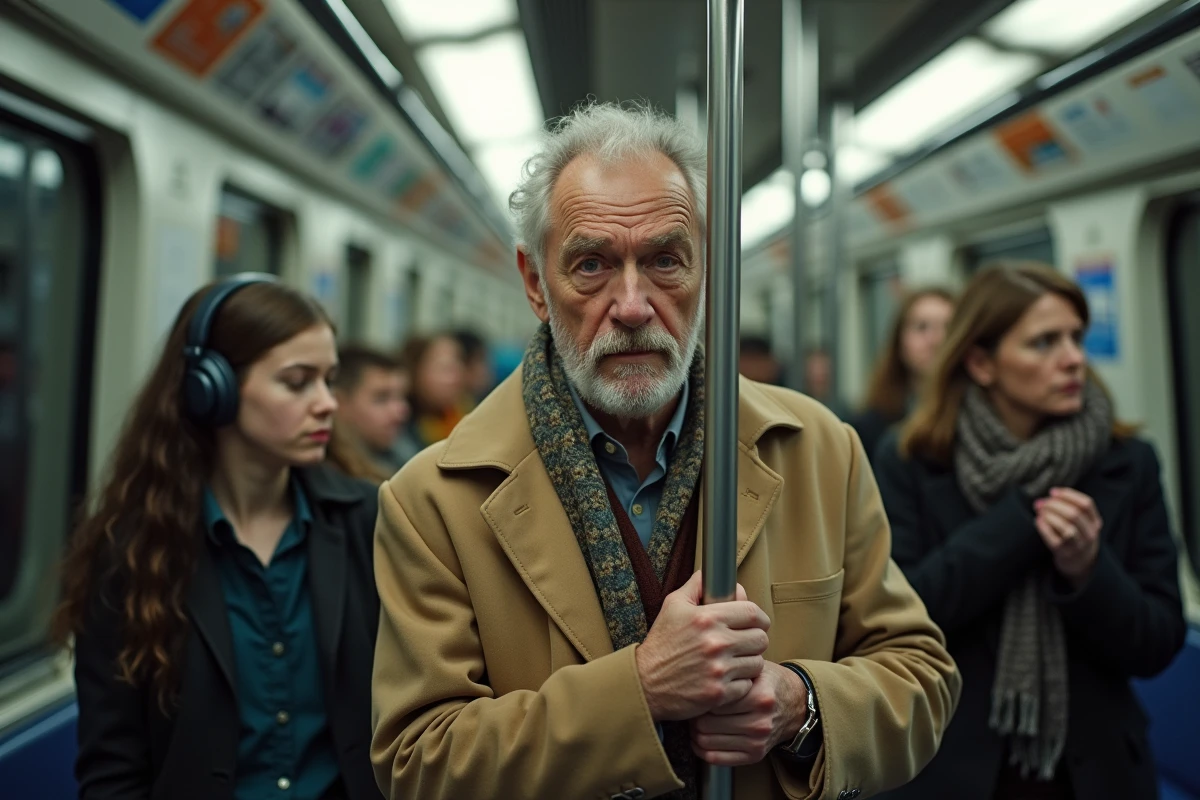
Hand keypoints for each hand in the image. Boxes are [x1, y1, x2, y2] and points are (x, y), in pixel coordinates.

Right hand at [635, 571, 769, 721]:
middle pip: (761, 638)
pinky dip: (740, 684)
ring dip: (748, 662)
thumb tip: (718, 576)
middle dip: (754, 640)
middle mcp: (715, 643)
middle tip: (743, 643)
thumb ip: (697, 586)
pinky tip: (725, 679)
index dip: (758, 618)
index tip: (756, 623)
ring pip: (757, 663)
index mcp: (707, 618)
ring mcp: (718, 670)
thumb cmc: (661, 643)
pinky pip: (747, 685)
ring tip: (733, 661)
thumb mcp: (673, 605)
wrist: (645, 682)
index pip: (753, 613)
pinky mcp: (719, 693)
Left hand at [689, 661, 807, 766]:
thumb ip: (731, 673)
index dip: (699, 696)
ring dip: (694, 732)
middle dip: (693, 715)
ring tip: (695, 721)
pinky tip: (699, 739)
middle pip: (705, 723)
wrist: (794, 705)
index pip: (713, 701)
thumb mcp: (754, 670)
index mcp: (759, 697)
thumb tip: (695, 677)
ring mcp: (758, 742)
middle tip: (692, 707)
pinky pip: (715, 759)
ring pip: (706, 742)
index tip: (695, 691)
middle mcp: (760, 722)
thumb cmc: (767, 682)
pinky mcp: (755, 756)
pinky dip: (700, 749)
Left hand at [1035, 487, 1101, 586]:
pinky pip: (1053, 539)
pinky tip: (1038, 521)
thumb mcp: (1083, 523)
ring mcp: (1078, 545)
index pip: (1086, 504)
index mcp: (1095, 523)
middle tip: (1041, 503)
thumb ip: (1070, 508)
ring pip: (1066, 527)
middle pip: (1074, 514)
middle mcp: (1090, 534)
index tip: (1052, 492)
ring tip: (1040, 511)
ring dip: (1050, 515)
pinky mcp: (1063, 553)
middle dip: (1055, 505)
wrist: (1080, 563)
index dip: (1068, 495)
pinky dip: (1044, 527)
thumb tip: (1047, 497)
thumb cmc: (1077, 536)